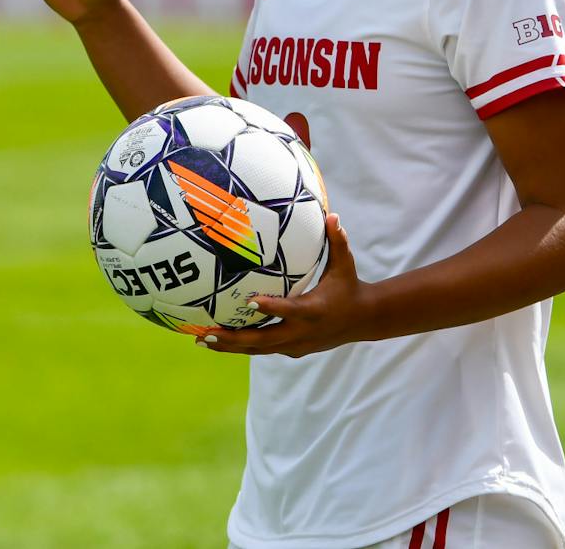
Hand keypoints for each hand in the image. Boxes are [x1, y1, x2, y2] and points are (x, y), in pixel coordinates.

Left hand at [198, 215, 371, 358]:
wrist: (363, 320)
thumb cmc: (349, 286)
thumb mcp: (345, 264)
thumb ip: (337, 240)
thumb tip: (332, 214)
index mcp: (314, 310)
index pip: (290, 309)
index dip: (271, 307)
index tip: (248, 301)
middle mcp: (302, 332)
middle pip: (264, 339)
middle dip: (234, 338)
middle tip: (207, 333)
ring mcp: (296, 345)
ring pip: (259, 349)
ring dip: (231, 346)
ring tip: (202, 340)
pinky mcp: (293, 350)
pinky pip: (264, 349)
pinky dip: (242, 347)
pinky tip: (220, 342)